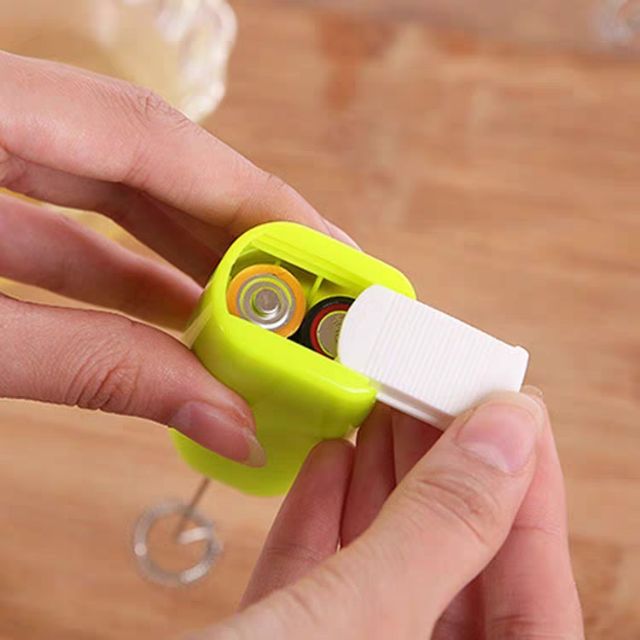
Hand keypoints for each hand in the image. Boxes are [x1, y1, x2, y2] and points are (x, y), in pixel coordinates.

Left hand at [0, 50, 350, 464]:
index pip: (154, 137)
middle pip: (153, 159)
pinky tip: (174, 317)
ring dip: (190, 258)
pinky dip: (127, 272)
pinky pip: (69, 221)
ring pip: (117, 190)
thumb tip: (227, 419)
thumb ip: (92, 370)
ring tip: (258, 321)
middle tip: (310, 300)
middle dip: (240, 232)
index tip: (331, 256)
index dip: (256, 198)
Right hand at [200, 390, 583, 638]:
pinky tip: (329, 458)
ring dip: (383, 477)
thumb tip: (509, 431)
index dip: (528, 487)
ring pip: (384, 563)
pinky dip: (325, 513)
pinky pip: (321, 580)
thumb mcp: (353, 627)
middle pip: (456, 565)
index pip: (534, 591)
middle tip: (433, 387)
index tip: (513, 405)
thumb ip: (439, 532)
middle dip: (444, 466)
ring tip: (383, 403)